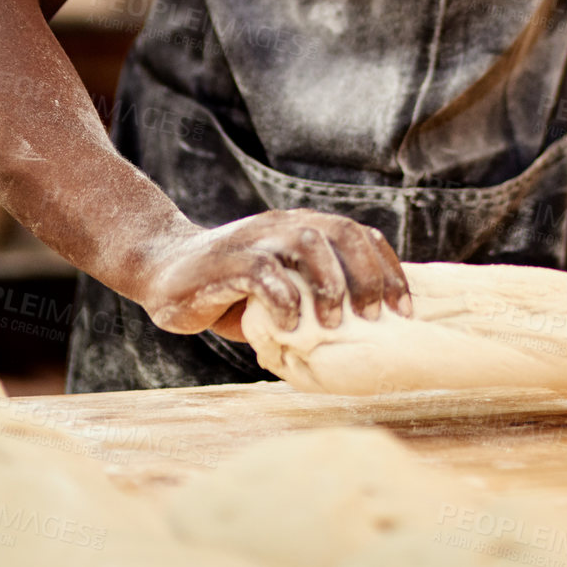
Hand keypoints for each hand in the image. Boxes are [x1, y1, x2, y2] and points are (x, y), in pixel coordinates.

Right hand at [138, 210, 411, 341]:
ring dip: (329, 281)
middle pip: (342, 232)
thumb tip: (363, 341)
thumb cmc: (229, 289)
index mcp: (304, 228)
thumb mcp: (278, 292)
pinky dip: (282, 297)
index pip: (360, 235)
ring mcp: (256, 238)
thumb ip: (311, 302)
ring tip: (335, 322)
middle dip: (367, 274)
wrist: (162, 269)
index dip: (388, 269)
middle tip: (376, 317)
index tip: (404, 310)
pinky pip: (263, 270)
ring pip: (307, 240)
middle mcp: (285, 225)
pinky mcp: (227, 259)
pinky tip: (290, 324)